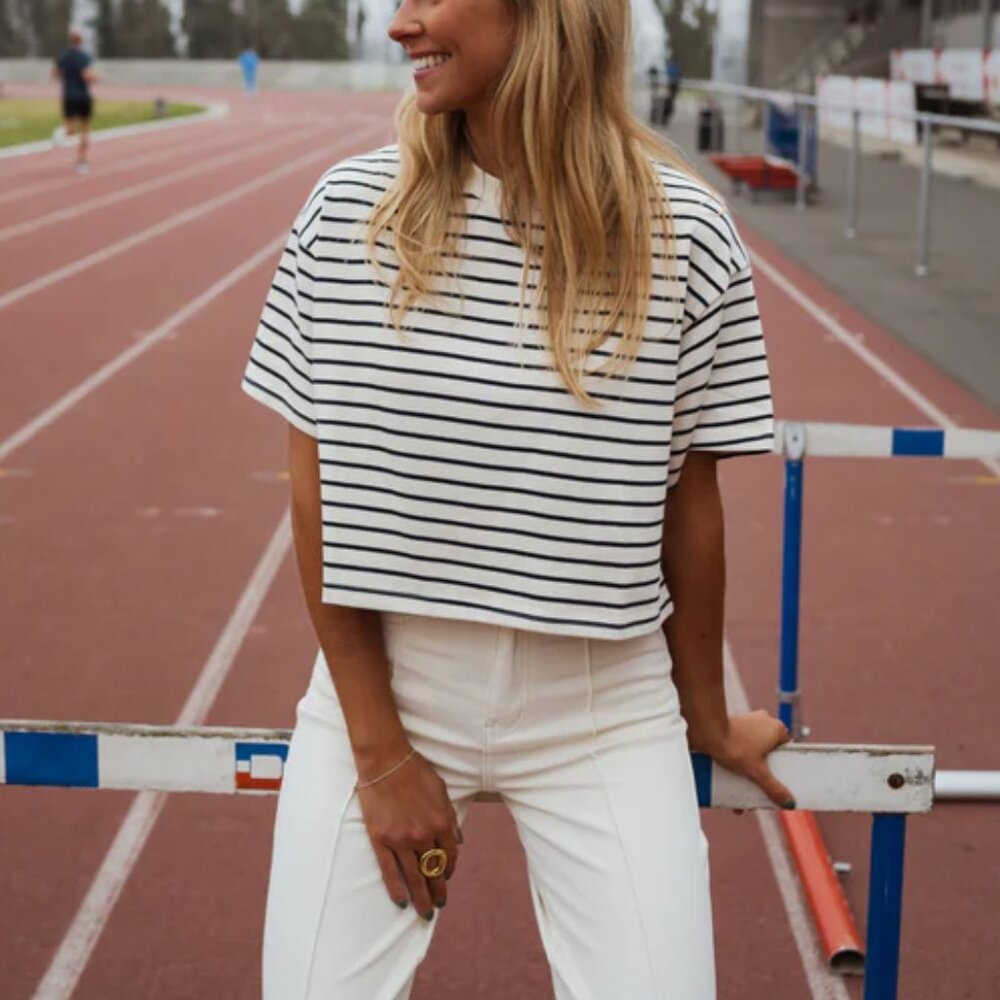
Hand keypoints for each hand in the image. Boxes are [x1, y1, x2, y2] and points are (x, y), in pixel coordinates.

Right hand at [356, 749, 461, 919]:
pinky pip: (390, 872)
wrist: (386, 761)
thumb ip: (450, 817)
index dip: (450, 869)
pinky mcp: (381, 841)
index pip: (450, 855)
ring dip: (421, 897)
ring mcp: (402, 840)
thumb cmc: (415, 771)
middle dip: (438, 891)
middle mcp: (424, 835)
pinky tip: (401, 902)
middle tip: (439, 905)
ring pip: (415, 877)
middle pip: (434, 871)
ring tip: (425, 912)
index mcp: (442, 822)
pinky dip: (396, 889)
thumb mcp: (441, 791)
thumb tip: (459, 840)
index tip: (447, 876)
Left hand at [694, 711, 794, 811]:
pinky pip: (738, 746)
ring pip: (752, 750)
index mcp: (776, 728)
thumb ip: (773, 787)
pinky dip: (735, 761)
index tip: (780, 780)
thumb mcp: (757, 772)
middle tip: (760, 790)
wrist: (706, 732)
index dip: (783, 766)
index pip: (786, 750)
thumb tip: (788, 802)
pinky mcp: (731, 726)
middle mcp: (763, 721)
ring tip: (742, 790)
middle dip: (762, 773)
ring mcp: (746, 722)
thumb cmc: (734, 746)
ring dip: (748, 770)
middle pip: (768, 753)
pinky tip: (729, 780)